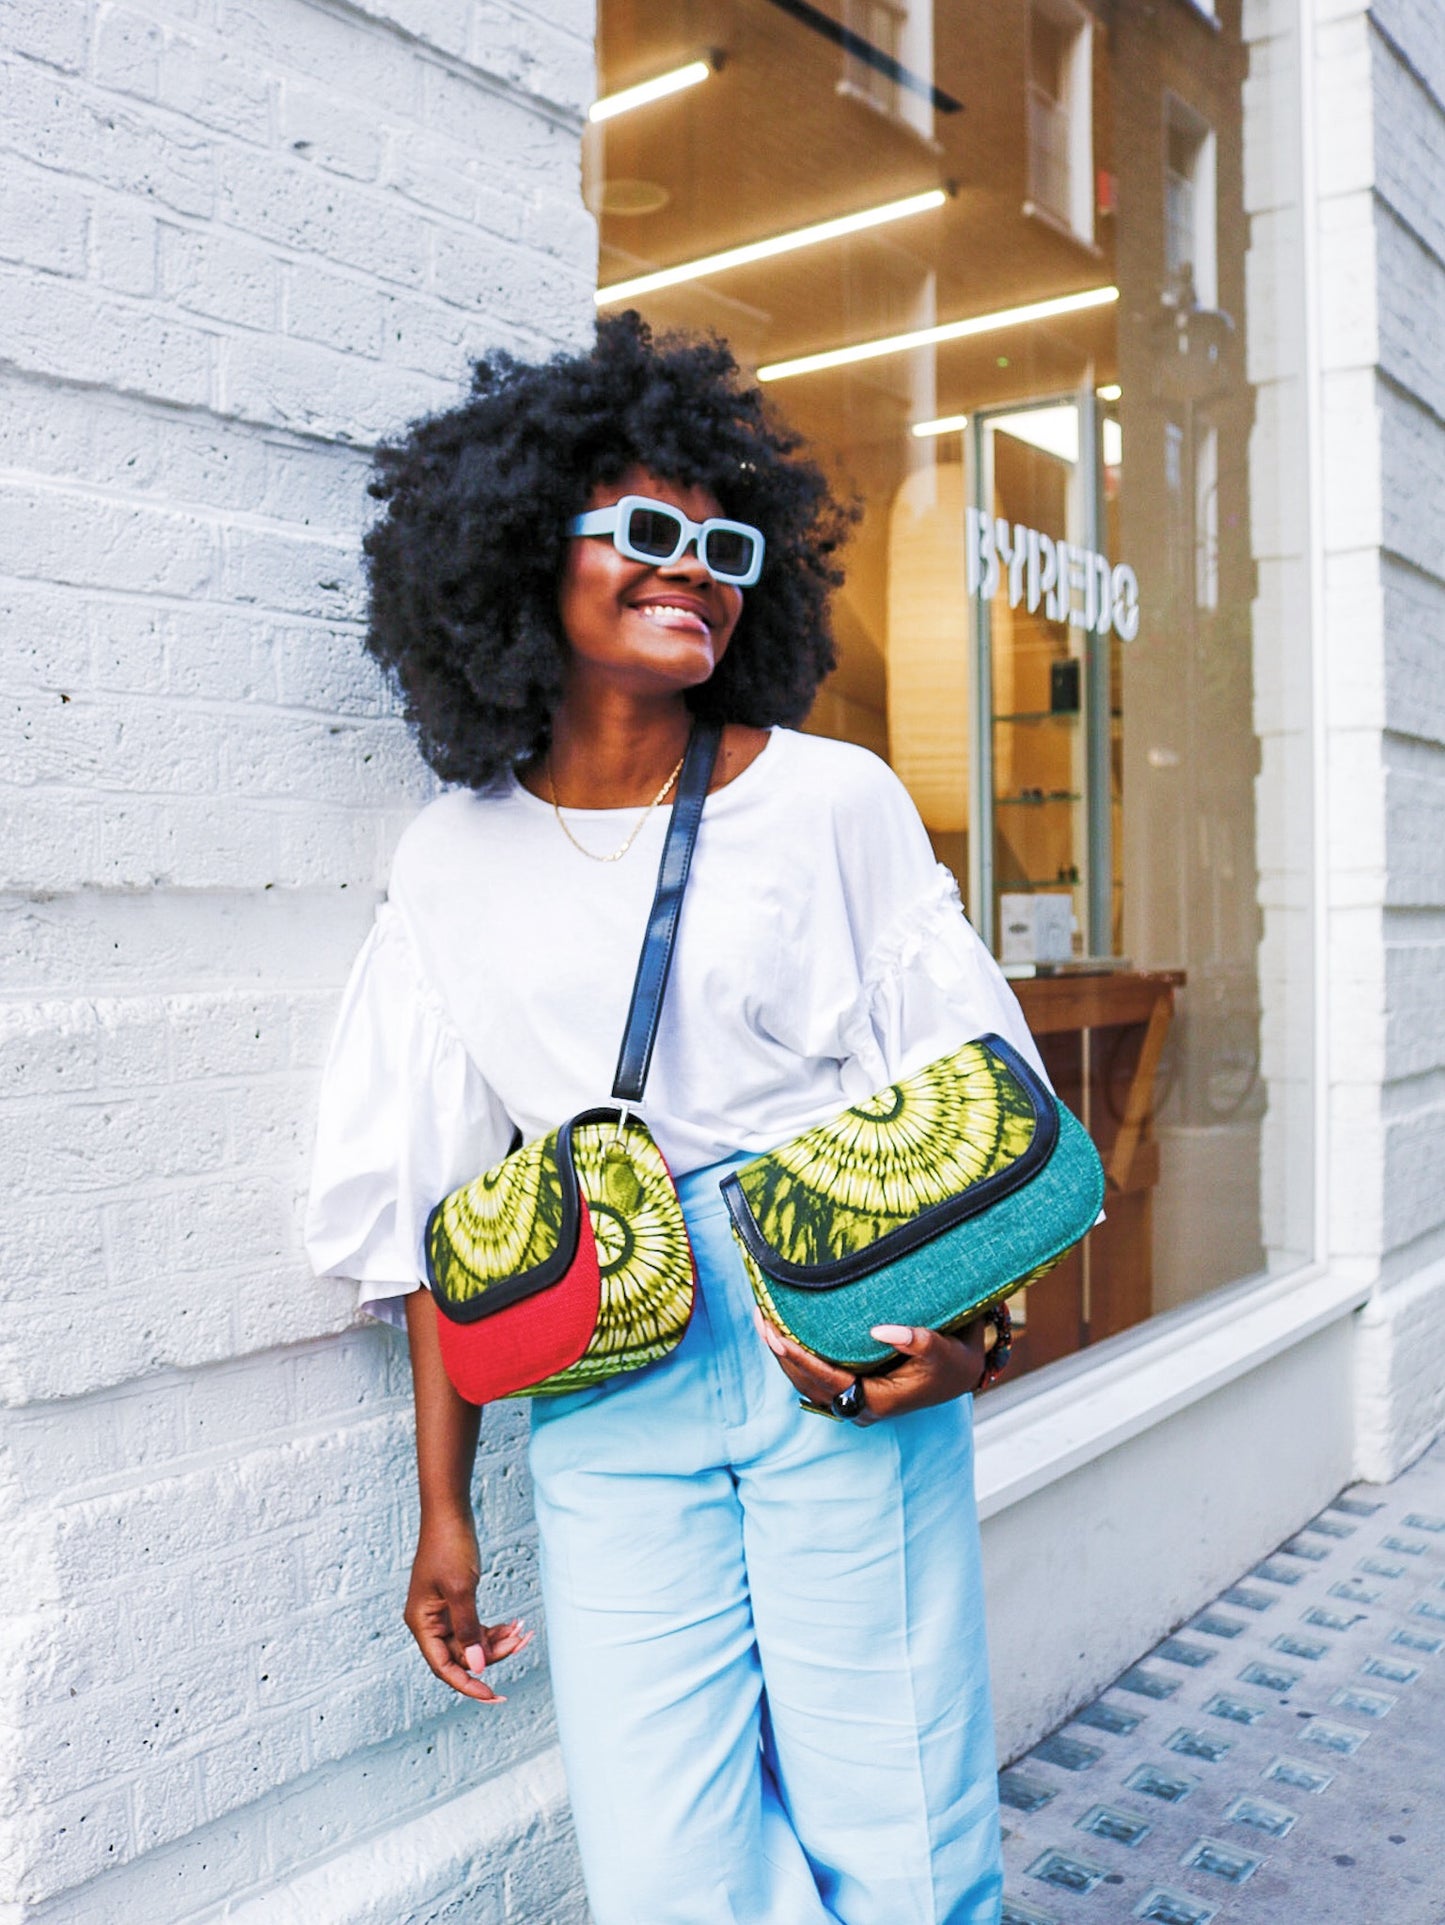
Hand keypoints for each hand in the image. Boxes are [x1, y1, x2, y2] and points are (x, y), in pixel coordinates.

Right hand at [404, 1510, 531, 1703]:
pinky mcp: (455, 1602)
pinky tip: (514, 1623)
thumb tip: (478, 1666)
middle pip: (461, 1655)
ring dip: (496, 1641)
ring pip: (470, 1641)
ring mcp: (441, 1612)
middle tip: (521, 1642)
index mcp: (422, 1623)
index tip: (493, 1695)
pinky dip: (493, 1627)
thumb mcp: (462, 1590)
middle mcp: (428, 1622)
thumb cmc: (450, 1546)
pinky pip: (474, 1626)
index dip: (468, 1684)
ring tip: (522, 1631)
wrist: (450, 1512)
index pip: (443, 1667)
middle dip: (492, 1654)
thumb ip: (468, 1631)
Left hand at [753, 1310, 989, 1421]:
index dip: (798, 1358)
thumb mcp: (942, 1349)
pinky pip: (816, 1376)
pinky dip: (798, 1355)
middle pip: (808, 1383)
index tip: (776, 1335)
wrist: (962, 1374)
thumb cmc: (953, 1361)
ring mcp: (856, 1401)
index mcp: (877, 1401)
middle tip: (760, 1319)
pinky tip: (785, 1331)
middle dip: (782, 1352)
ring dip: (785, 1354)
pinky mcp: (854, 1389)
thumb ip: (917, 1340)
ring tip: (764, 1321)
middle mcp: (861, 1407)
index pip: (825, 1380)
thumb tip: (881, 1329)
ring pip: (808, 1382)